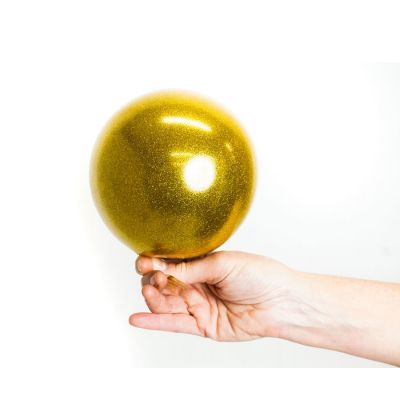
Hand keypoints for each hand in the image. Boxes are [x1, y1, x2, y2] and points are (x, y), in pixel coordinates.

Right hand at [129, 251, 293, 340]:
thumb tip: (163, 267)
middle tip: (155, 277)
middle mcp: (196, 285)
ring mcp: (198, 306)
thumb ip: (191, 269)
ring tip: (149, 292)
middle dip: (154, 280)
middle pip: (163, 284)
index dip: (155, 263)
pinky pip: (174, 324)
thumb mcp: (222, 264)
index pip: (169, 264)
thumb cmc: (258, 275)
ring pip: (165, 303)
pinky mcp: (202, 325)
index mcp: (200, 265)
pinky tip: (136, 318)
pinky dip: (154, 322)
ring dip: (153, 298)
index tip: (145, 262)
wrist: (280, 301)